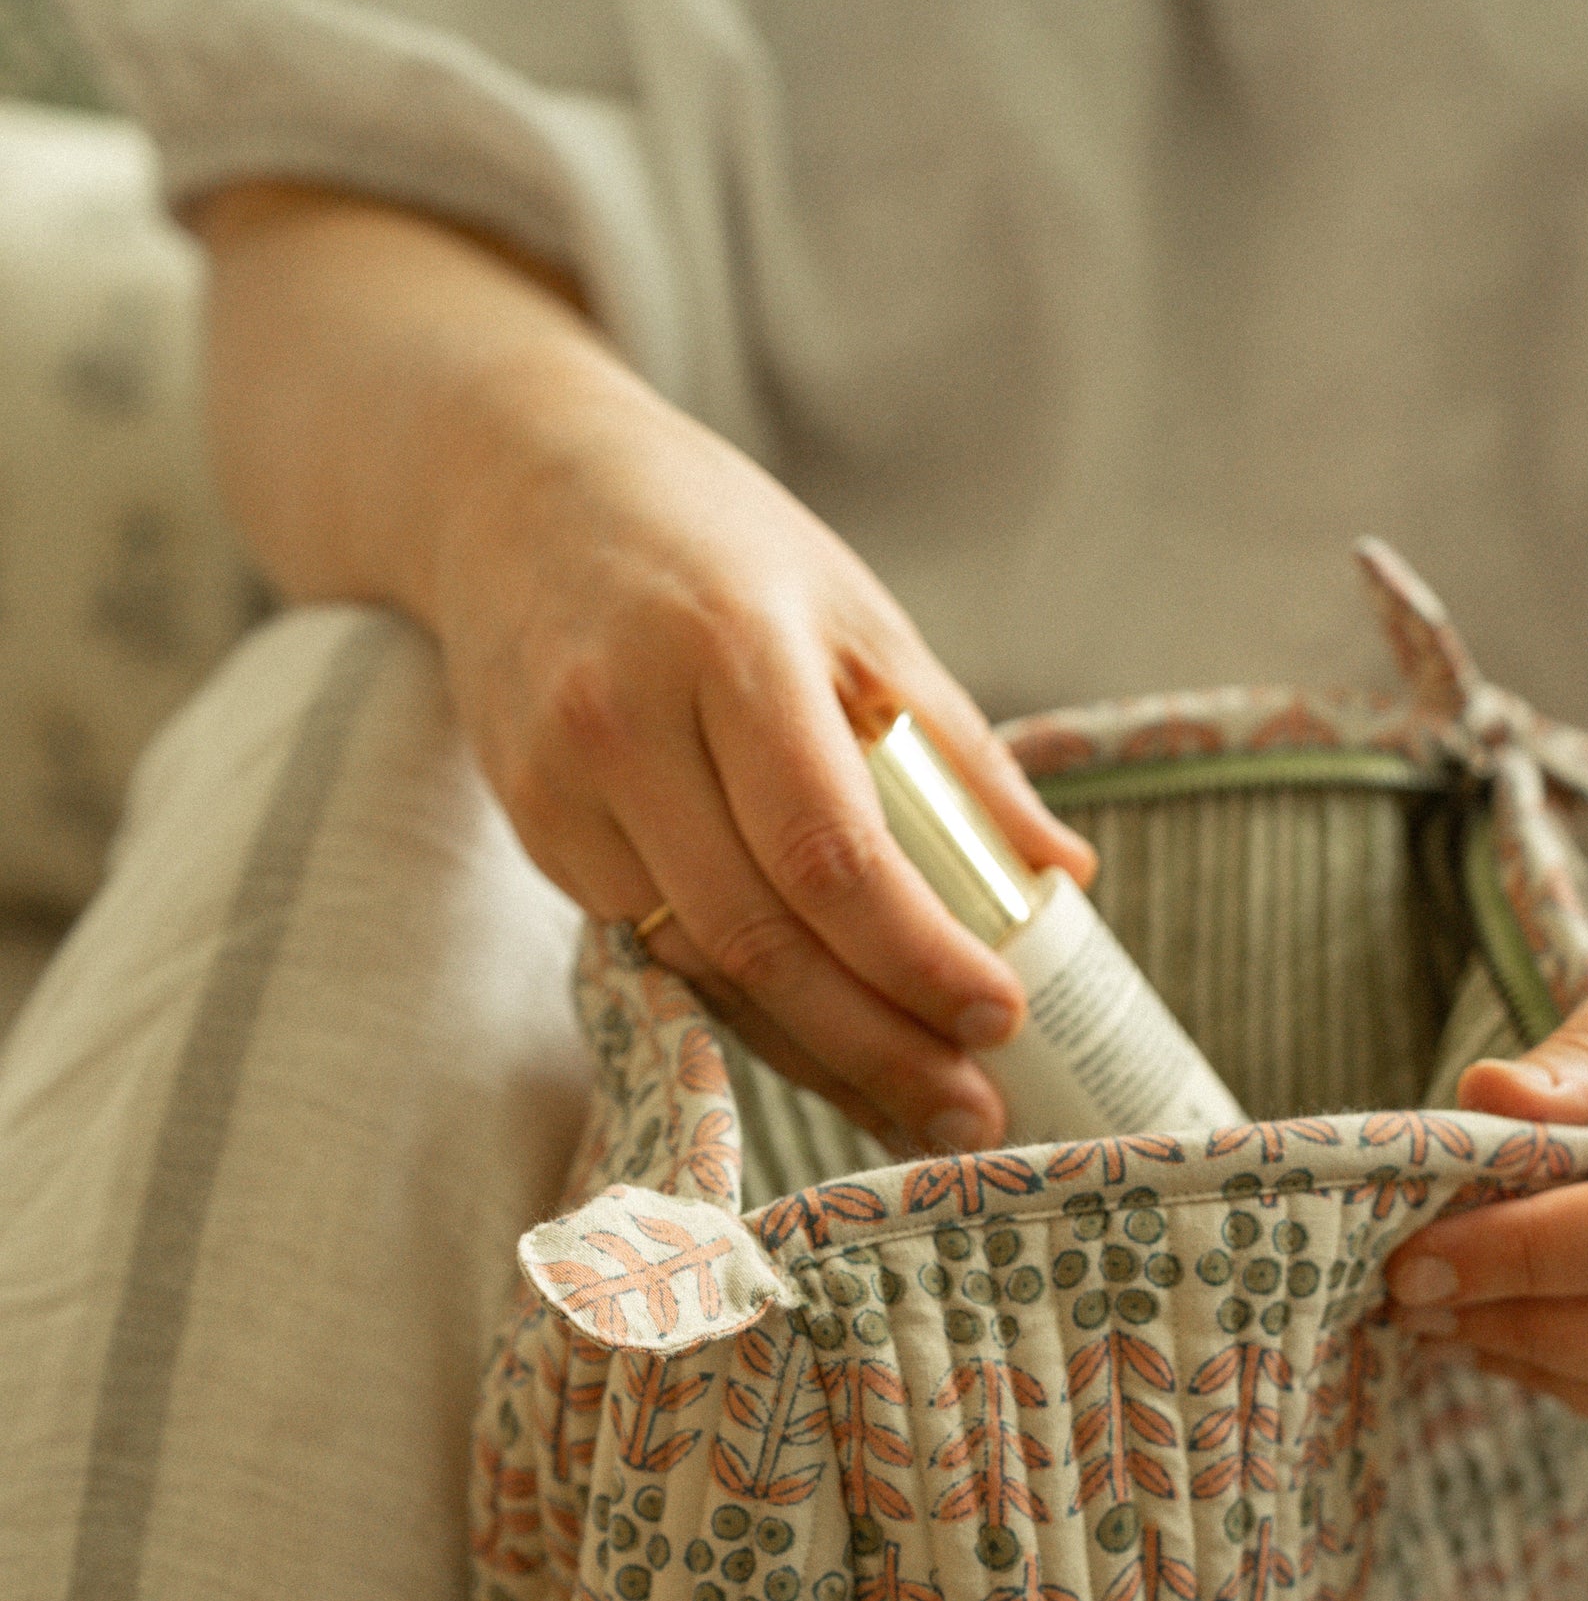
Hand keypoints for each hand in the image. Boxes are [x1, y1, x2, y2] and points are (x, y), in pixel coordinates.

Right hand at [188, 185, 1092, 1154]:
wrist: (512, 488)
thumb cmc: (711, 543)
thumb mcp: (851, 609)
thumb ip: (954, 747)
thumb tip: (1062, 877)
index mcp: (730, 653)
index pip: (829, 851)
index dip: (917, 955)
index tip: (1002, 1017)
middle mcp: (629, 729)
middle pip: (761, 938)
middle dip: (877, 1045)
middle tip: (973, 1113)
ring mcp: (566, 792)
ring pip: (704, 968)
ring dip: (817, 1056)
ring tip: (914, 1106)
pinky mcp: (537, 835)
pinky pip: (658, 953)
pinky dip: (749, 1012)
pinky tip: (824, 1049)